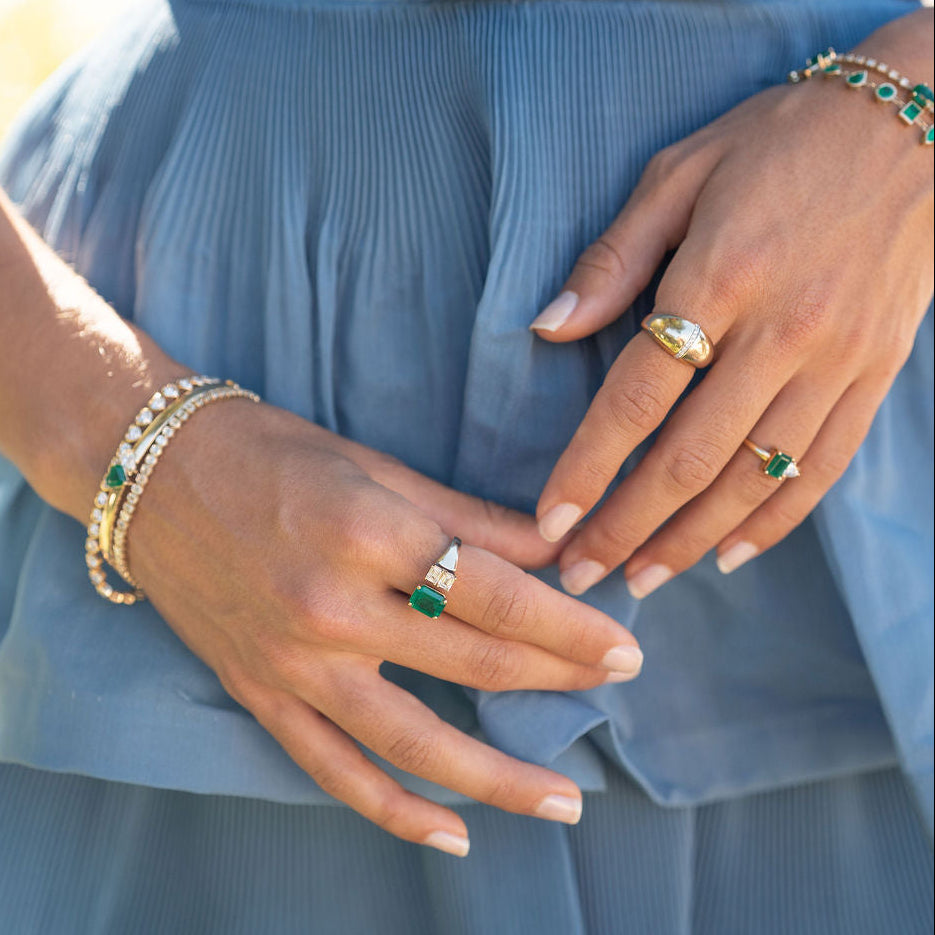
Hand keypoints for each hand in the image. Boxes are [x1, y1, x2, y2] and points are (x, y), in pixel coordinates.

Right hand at [127, 399, 642, 854]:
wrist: (151, 473)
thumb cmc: (272, 453)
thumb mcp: (377, 468)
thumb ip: (469, 517)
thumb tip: (553, 547)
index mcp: (370, 534)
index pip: (500, 597)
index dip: (572, 625)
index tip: (625, 646)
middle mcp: (332, 608)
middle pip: (474, 663)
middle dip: (559, 679)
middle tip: (617, 687)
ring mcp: (292, 664)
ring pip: (414, 743)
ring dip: (499, 778)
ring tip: (565, 801)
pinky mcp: (259, 694)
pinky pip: (334, 771)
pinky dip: (396, 812)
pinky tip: (455, 833)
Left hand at [529, 37, 933, 598]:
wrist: (919, 125)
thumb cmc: (779, 144)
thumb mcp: (680, 173)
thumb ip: (612, 259)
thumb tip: (548, 328)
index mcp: (722, 276)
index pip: (637, 396)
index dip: (587, 468)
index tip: (550, 521)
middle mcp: (782, 333)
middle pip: (690, 458)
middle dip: (627, 528)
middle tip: (581, 575)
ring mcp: (836, 363)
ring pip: (754, 479)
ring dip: (691, 541)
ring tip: (641, 580)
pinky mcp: (873, 377)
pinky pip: (820, 468)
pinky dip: (773, 522)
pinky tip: (728, 556)